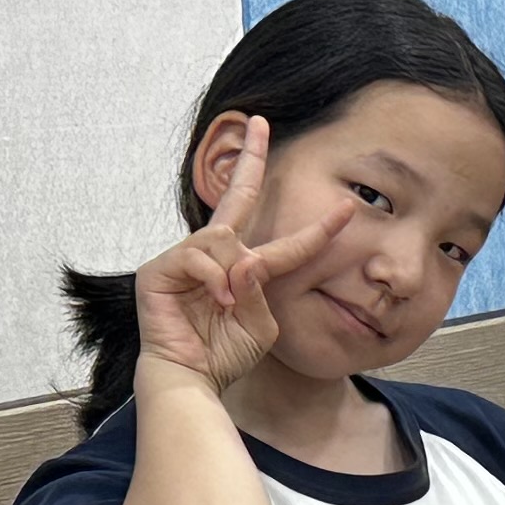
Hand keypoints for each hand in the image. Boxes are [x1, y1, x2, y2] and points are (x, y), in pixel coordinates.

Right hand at [130, 118, 330, 394]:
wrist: (193, 380)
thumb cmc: (224, 356)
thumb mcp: (261, 325)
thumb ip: (261, 291)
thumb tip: (248, 260)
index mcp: (245, 271)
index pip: (285, 243)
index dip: (316, 228)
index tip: (346, 208)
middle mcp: (215, 258)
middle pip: (236, 198)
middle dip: (249, 159)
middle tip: (261, 124)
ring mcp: (184, 261)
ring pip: (222, 238)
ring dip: (231, 272)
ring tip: (225, 302)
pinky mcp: (158, 270)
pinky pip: (196, 256)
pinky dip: (211, 279)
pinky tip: (214, 301)